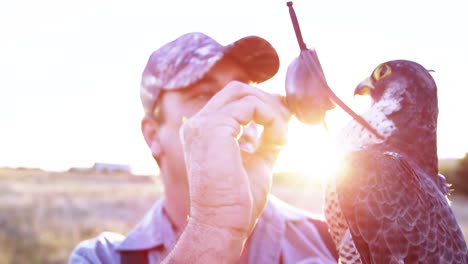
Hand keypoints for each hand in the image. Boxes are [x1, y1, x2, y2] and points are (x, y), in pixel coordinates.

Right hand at [180, 81, 289, 237]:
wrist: (224, 223)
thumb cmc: (238, 199)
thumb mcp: (256, 159)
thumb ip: (264, 138)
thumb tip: (281, 121)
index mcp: (203, 131)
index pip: (233, 100)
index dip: (262, 104)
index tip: (283, 121)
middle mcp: (197, 123)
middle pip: (236, 90)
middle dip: (267, 101)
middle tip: (287, 122)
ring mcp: (202, 124)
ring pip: (244, 94)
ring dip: (271, 111)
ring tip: (282, 137)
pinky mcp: (214, 128)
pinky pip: (251, 106)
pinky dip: (271, 118)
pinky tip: (278, 138)